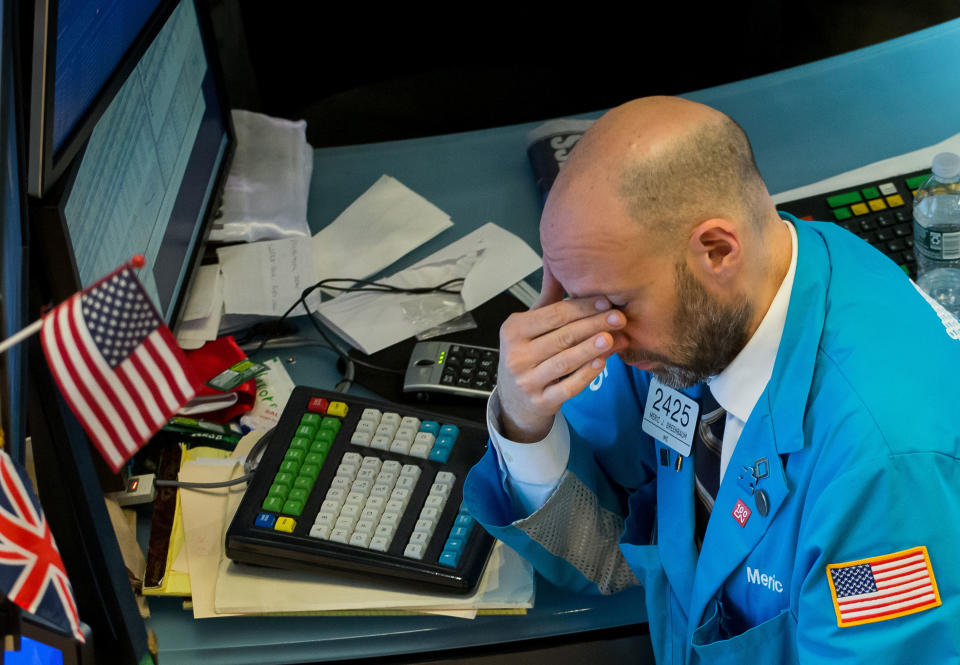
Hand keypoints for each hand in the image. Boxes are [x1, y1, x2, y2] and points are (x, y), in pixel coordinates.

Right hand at [497, 263, 625, 441]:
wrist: (514, 401)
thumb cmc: (525, 357)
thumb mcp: (525, 330)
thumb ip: (547, 306)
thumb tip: (568, 273)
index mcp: (513, 330)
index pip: (553, 315)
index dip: (582, 307)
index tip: (606, 301)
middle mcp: (516, 355)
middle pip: (562, 336)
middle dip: (593, 325)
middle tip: (618, 317)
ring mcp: (527, 381)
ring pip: (566, 361)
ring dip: (592, 348)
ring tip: (613, 338)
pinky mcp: (541, 402)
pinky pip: (568, 387)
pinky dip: (586, 374)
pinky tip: (601, 363)